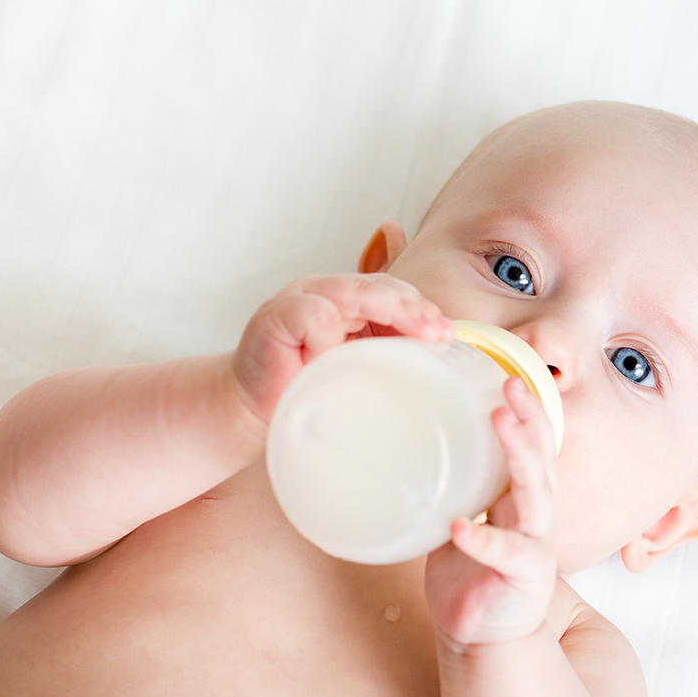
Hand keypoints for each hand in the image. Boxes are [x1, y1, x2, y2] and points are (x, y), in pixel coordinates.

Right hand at [231, 273, 454, 425]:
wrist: (248, 411)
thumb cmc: (303, 390)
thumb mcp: (351, 369)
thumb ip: (380, 352)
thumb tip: (431, 351)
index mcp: (343, 300)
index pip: (389, 289)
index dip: (420, 307)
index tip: (448, 333)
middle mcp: (321, 290)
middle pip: (377, 286)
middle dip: (414, 308)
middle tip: (441, 333)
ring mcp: (297, 298)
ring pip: (352, 292)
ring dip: (390, 312)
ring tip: (419, 336)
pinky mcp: (275, 316)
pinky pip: (314, 315)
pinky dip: (329, 337)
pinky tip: (334, 360)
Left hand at [425, 377, 558, 647]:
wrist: (483, 636)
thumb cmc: (473, 577)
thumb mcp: (466, 522)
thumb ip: (455, 492)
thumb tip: (411, 453)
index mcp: (522, 503)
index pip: (535, 448)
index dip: (529, 413)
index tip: (512, 376)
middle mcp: (536, 519)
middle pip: (542, 460)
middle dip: (530, 420)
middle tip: (510, 385)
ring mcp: (535, 547)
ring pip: (536, 496)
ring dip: (520, 456)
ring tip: (500, 423)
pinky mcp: (523, 578)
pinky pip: (504, 553)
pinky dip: (483, 538)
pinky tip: (462, 525)